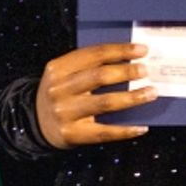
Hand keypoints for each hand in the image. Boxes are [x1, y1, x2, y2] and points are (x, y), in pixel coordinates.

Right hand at [36, 43, 156, 147]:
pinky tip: (142, 127)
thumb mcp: (63, 75)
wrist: (34, 123)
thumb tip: (129, 60)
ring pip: (105, 102)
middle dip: (126, 72)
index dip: (120, 51)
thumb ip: (88, 67)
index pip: (94, 55)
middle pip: (99, 76)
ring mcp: (64, 113)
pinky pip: (104, 132)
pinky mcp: (72, 134)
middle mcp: (59, 89)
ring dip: (132, 97)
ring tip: (151, 92)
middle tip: (145, 70)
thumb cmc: (59, 94)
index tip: (142, 50)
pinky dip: (125, 130)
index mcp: (58, 68)